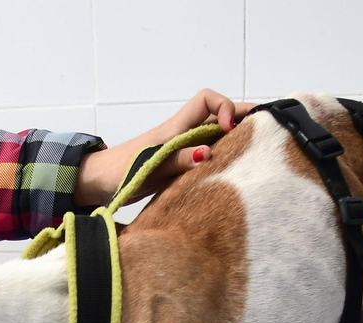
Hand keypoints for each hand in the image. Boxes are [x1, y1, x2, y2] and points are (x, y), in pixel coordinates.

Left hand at [74, 89, 255, 207]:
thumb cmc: (117, 172)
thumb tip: (207, 154)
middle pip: (219, 116)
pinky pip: (208, 155)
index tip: (230, 128)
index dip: (224, 106)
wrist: (97, 183)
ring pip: (216, 136)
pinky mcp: (179, 166)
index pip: (207, 100)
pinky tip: (234, 170)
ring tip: (257, 151)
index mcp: (175, 129)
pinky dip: (224, 157)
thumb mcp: (148, 167)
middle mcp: (182, 135)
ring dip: (236, 139)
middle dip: (242, 120)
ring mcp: (182, 150)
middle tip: (265, 134)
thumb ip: (177, 160)